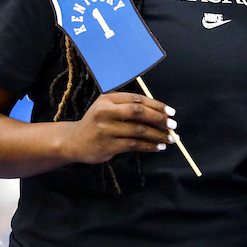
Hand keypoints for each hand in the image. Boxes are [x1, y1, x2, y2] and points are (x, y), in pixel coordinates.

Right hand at [60, 92, 175, 164]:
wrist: (73, 141)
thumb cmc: (96, 123)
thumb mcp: (107, 108)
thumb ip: (128, 107)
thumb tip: (160, 113)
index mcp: (108, 99)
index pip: (137, 99)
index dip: (156, 105)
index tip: (170, 112)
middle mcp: (105, 112)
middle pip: (138, 112)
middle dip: (159, 118)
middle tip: (173, 125)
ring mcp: (105, 129)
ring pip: (138, 130)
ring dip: (157, 135)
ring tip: (171, 138)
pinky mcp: (107, 145)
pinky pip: (133, 145)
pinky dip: (149, 146)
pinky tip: (159, 147)